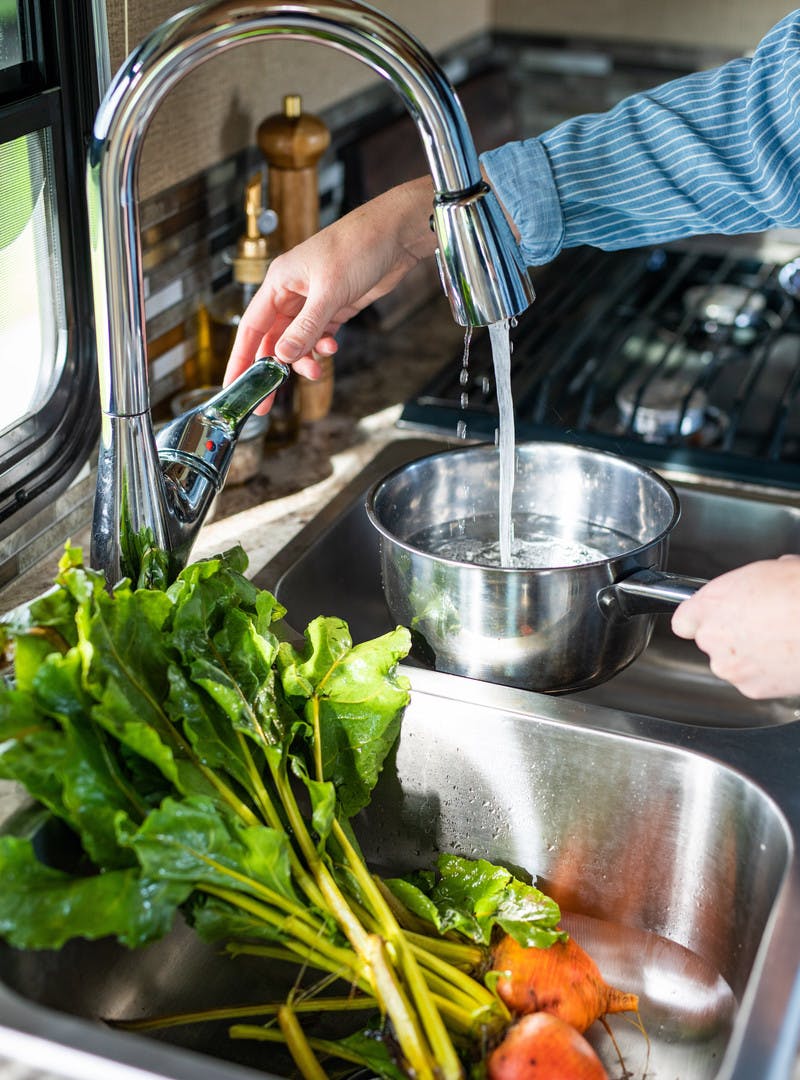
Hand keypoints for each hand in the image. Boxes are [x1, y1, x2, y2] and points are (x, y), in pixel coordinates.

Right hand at [224, 176, 436, 389]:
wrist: (396, 235)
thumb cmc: (358, 247)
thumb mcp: (329, 292)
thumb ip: (306, 328)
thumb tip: (283, 357)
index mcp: (280, 282)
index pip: (252, 327)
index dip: (241, 359)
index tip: (233, 385)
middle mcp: (292, 292)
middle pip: (273, 339)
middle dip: (273, 369)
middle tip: (268, 402)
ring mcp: (313, 300)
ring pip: (297, 341)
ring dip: (304, 358)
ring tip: (316, 370)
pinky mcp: (334, 306)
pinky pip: (318, 335)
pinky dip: (321, 346)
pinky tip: (331, 346)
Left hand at [671, 555, 799, 698]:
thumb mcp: (774, 569)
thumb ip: (751, 584)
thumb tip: (764, 585)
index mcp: (711, 605)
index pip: (684, 620)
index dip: (699, 620)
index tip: (709, 619)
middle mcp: (713, 638)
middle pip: (711, 642)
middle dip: (733, 636)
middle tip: (763, 625)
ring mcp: (731, 667)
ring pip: (732, 664)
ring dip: (750, 657)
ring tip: (781, 641)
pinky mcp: (752, 689)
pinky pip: (754, 681)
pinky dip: (768, 674)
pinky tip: (787, 657)